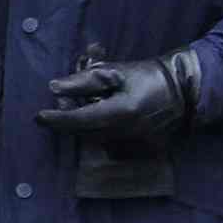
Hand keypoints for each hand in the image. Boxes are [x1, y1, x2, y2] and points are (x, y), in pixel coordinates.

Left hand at [37, 50, 202, 144]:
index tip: (38, 117)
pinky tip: (101, 120)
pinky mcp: (143, 149)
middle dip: (67, 122)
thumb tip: (54, 88)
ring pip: (96, 140)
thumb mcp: (116, 72)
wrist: (184, 89)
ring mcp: (136, 144)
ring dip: (82, 127)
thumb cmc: (148, 75)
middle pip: (85, 133)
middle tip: (59, 107)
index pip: (79, 120)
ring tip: (80, 109)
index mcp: (121, 111)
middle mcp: (127, 133)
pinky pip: (112, 146)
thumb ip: (84, 80)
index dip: (56, 120)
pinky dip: (100, 134)